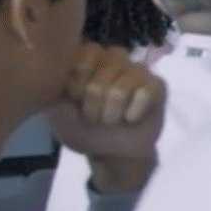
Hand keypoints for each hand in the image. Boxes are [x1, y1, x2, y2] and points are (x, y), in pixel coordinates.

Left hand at [44, 44, 163, 193]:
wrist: (112, 154)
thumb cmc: (82, 129)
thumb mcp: (57, 111)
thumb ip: (54, 86)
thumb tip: (53, 67)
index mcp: (86, 57)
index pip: (82, 56)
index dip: (76, 85)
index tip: (73, 101)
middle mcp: (113, 57)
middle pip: (100, 76)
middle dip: (93, 105)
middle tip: (93, 116)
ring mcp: (137, 69)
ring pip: (121, 88)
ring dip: (111, 113)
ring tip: (110, 120)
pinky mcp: (157, 85)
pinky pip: (145, 94)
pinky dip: (132, 113)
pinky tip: (130, 118)